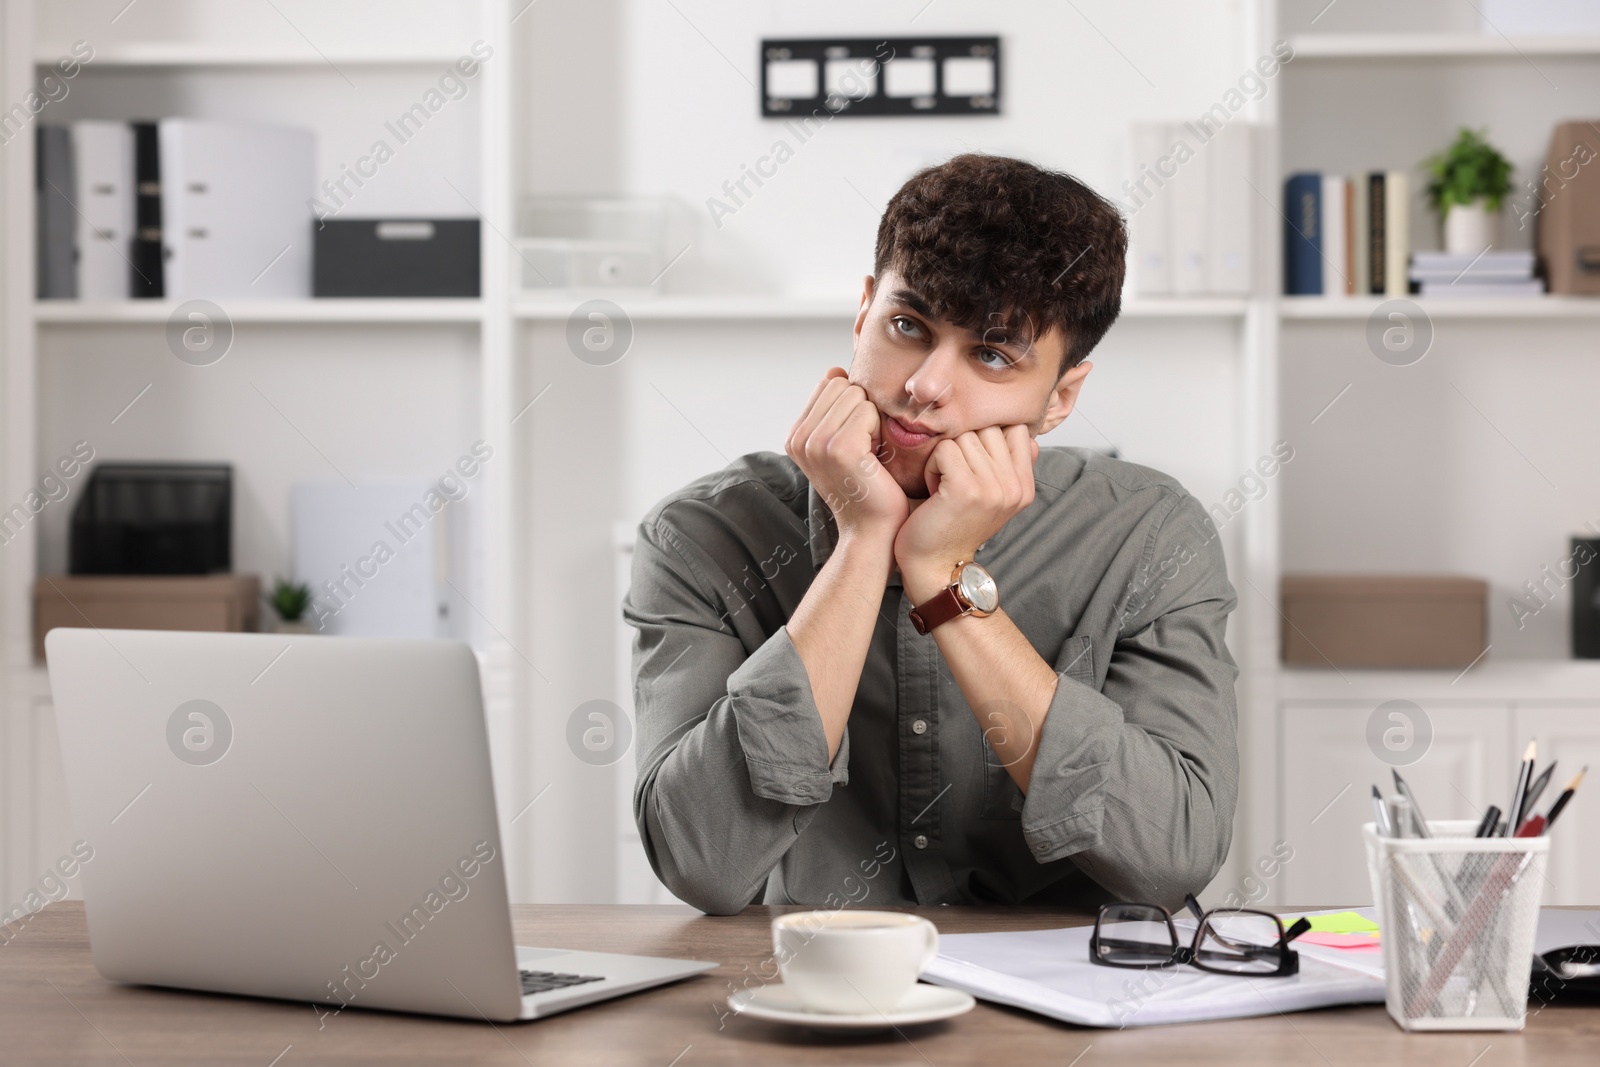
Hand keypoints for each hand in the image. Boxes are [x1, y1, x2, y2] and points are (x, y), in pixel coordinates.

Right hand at [786, 368, 908, 543]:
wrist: (873, 530)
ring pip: (855, 394)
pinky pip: (868, 410)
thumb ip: (835, 407)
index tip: (855, 442)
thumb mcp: (841, 442)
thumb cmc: (867, 487)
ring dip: (871, 420)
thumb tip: (836, 369)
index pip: (829, 382)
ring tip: (869, 454)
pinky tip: (874, 459)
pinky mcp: (839, 448)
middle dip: (861, 410)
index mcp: (795, 435)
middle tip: (865, 449)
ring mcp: (816, 443)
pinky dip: (879, 431)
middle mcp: (798, 438)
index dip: (851, 406)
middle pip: (841, 384)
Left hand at [894, 425, 1037, 602]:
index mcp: (1024, 487)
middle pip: (987, 427)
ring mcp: (993, 488)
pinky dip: (932, 465)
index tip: (972, 461)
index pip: (1015, 428)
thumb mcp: (993, 496)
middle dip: (964, 443)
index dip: (987, 434)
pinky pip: (945, 448)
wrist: (935, 566)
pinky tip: (934, 488)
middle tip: (953, 475)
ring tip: (944, 483)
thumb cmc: (956, 525)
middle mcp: (1015, 487)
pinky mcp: (966, 488)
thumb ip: (1011, 465)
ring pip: (965, 436)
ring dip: (945, 455)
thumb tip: (1030, 435)